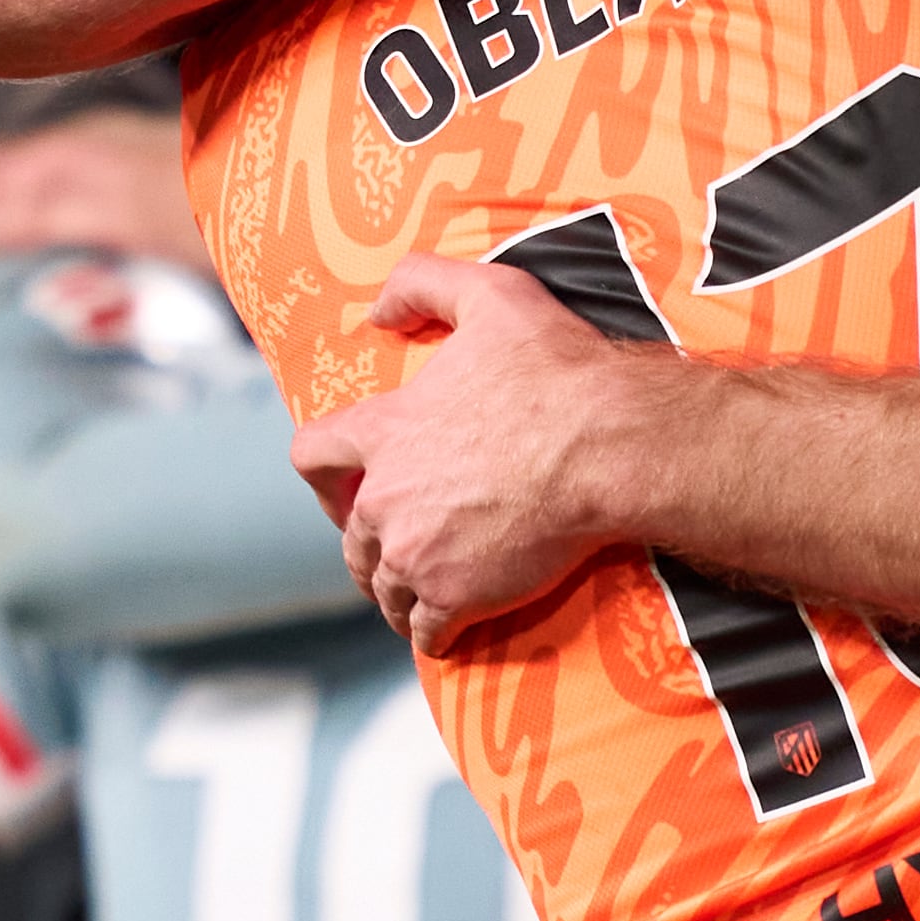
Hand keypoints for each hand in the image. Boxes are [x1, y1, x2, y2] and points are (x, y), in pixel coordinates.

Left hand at [293, 257, 667, 651]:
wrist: (608, 448)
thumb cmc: (557, 371)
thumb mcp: (490, 295)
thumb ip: (422, 283)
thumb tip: (375, 311)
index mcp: (384, 430)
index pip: (312, 455)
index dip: (323, 477)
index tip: (337, 492)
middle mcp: (386, 497)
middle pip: (351, 537)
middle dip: (368, 548)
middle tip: (391, 554)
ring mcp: (416, 553)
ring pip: (384, 589)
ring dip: (397, 595)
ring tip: (416, 601)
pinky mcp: (454, 596)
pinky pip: (425, 630)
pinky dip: (431, 635)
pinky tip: (445, 636)